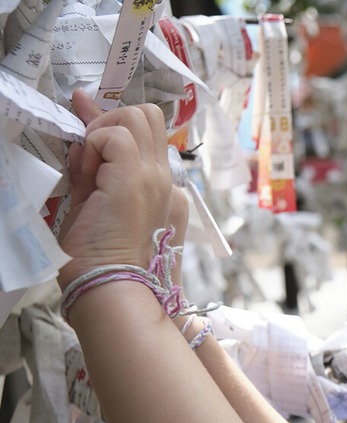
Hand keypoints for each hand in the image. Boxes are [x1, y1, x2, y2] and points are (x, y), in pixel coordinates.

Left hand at [58, 90, 175, 288]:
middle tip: (90, 150)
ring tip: (90, 165)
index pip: (146, 140)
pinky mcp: (137, 178)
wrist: (113, 286)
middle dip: (112, 121)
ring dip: (104, 130)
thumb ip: (93, 173)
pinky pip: (116, 135)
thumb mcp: (97, 207)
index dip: (112, 127)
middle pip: (148, 117)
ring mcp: (156, 178)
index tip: (86, 126)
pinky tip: (88, 172)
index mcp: (163, 194)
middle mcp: (167, 182)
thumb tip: (82, 140)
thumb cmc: (102, 260)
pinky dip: (96, 143)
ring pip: (138, 115)